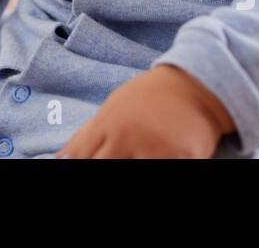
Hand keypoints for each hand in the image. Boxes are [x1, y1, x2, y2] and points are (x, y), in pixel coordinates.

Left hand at [57, 64, 232, 158]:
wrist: (196, 85)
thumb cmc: (151, 97)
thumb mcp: (114, 107)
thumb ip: (88, 134)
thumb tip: (62, 158)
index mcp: (108, 123)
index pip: (79, 156)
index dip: (76, 165)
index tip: (79, 167)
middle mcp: (126, 137)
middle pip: (99, 167)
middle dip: (98, 170)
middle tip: (106, 168)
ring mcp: (152, 150)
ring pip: (127, 173)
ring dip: (128, 170)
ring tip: (134, 159)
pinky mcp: (178, 159)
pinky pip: (159, 172)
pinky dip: (155, 168)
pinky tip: (155, 159)